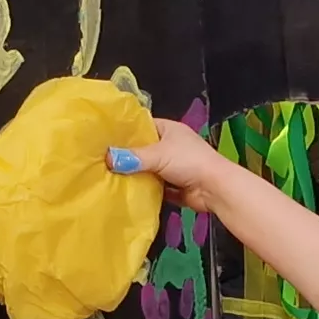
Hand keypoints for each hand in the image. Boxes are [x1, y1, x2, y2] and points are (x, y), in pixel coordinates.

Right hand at [108, 120, 227, 210]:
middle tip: (103, 160)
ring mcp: (174, 167)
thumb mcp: (158, 154)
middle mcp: (172, 146)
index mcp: (170, 130)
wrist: (214, 189)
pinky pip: (155, 187)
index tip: (106, 138)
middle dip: (128, 156)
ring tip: (110, 177)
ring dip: (135, 175)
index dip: (126, 131)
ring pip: (148, 169)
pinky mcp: (175, 187)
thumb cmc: (189, 161)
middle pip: (144, 149)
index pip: (144, 126)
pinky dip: (145, 190)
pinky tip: (127, 192)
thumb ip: (132, 157)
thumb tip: (108, 158)